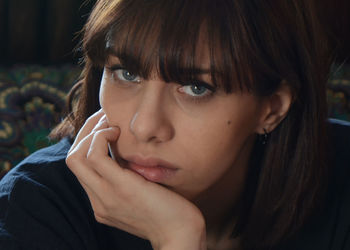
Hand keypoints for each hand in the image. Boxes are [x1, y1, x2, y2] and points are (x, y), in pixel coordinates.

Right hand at [66, 110, 206, 249]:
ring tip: (111, 122)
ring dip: (92, 131)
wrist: (181, 235)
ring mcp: (106, 196)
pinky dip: (101, 137)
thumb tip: (128, 156)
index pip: (80, 167)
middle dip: (85, 131)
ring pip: (77, 156)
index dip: (88, 141)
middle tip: (104, 117)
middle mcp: (98, 200)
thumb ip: (129, 180)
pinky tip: (117, 132)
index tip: (105, 126)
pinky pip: (95, 156)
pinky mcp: (120, 188)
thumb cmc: (169, 212)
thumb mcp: (142, 194)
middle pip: (72, 158)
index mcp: (102, 202)